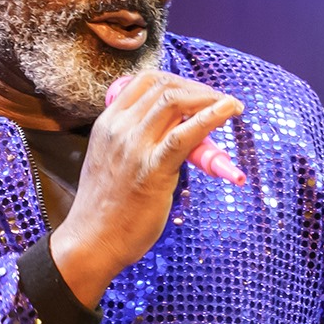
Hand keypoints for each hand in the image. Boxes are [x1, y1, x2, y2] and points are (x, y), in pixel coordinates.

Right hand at [50, 70, 242, 304]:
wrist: (92, 241)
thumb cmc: (106, 208)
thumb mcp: (111, 161)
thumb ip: (132, 141)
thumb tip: (169, 132)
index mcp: (107, 124)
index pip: (145, 81)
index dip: (178, 81)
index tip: (198, 93)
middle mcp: (119, 129)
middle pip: (165, 88)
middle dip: (199, 89)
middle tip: (221, 101)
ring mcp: (134, 147)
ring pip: (175, 102)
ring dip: (209, 99)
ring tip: (231, 107)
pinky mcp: (152, 169)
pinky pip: (185, 135)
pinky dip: (211, 116)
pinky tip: (229, 110)